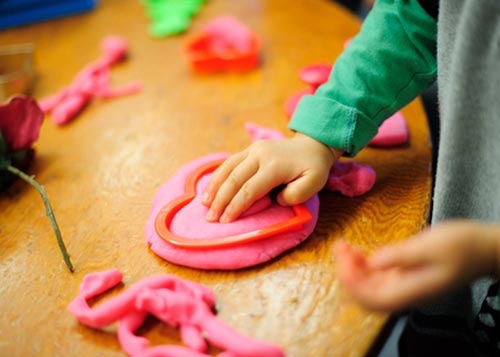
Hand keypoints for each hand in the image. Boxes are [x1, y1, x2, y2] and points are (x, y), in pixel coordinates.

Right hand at [202, 132, 341, 222]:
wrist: (312, 146)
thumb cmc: (312, 169)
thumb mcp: (314, 183)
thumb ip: (296, 194)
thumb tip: (275, 199)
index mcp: (274, 165)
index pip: (250, 189)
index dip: (236, 206)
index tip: (226, 221)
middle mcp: (260, 154)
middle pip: (234, 179)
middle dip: (220, 200)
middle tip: (210, 218)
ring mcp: (253, 149)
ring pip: (228, 168)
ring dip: (214, 187)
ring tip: (204, 204)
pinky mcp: (250, 149)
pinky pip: (229, 162)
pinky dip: (218, 176)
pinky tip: (211, 189)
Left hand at [333, 221, 499, 311]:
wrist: (483, 249)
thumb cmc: (462, 245)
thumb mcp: (430, 246)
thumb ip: (399, 256)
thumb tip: (372, 262)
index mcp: (411, 292)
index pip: (372, 299)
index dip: (352, 283)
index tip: (343, 258)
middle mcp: (404, 294)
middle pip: (365, 296)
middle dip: (347, 275)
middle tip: (339, 248)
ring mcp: (403, 286)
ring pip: (368, 286)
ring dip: (352, 269)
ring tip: (343, 246)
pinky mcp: (403, 276)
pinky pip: (377, 277)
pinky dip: (363, 265)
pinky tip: (357, 251)